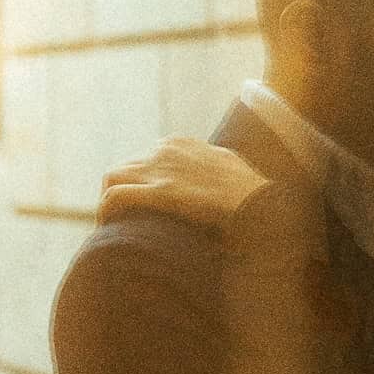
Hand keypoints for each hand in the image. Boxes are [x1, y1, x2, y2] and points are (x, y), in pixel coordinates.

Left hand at [98, 138, 268, 226]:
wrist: (265, 207)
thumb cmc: (256, 199)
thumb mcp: (233, 175)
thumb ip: (215, 175)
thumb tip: (215, 189)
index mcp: (183, 144)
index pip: (147, 160)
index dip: (141, 186)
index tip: (143, 210)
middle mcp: (168, 150)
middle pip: (126, 169)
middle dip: (122, 194)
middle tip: (125, 222)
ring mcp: (162, 169)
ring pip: (113, 178)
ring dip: (110, 203)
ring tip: (114, 228)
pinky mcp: (161, 192)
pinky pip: (116, 197)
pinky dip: (107, 212)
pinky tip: (108, 229)